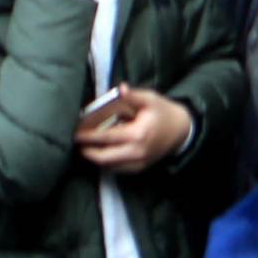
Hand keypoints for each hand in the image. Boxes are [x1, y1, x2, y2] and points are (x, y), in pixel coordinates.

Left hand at [73, 89, 194, 172]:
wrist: (181, 131)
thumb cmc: (163, 112)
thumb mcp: (150, 99)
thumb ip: (133, 95)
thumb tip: (119, 89)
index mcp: (138, 134)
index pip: (106, 138)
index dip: (88, 136)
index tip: (75, 133)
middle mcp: (136, 152)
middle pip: (103, 157)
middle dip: (87, 151)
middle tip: (76, 142)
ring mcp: (137, 163)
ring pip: (108, 166)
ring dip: (94, 157)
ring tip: (85, 147)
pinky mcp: (138, 168)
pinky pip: (116, 169)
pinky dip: (105, 162)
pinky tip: (100, 152)